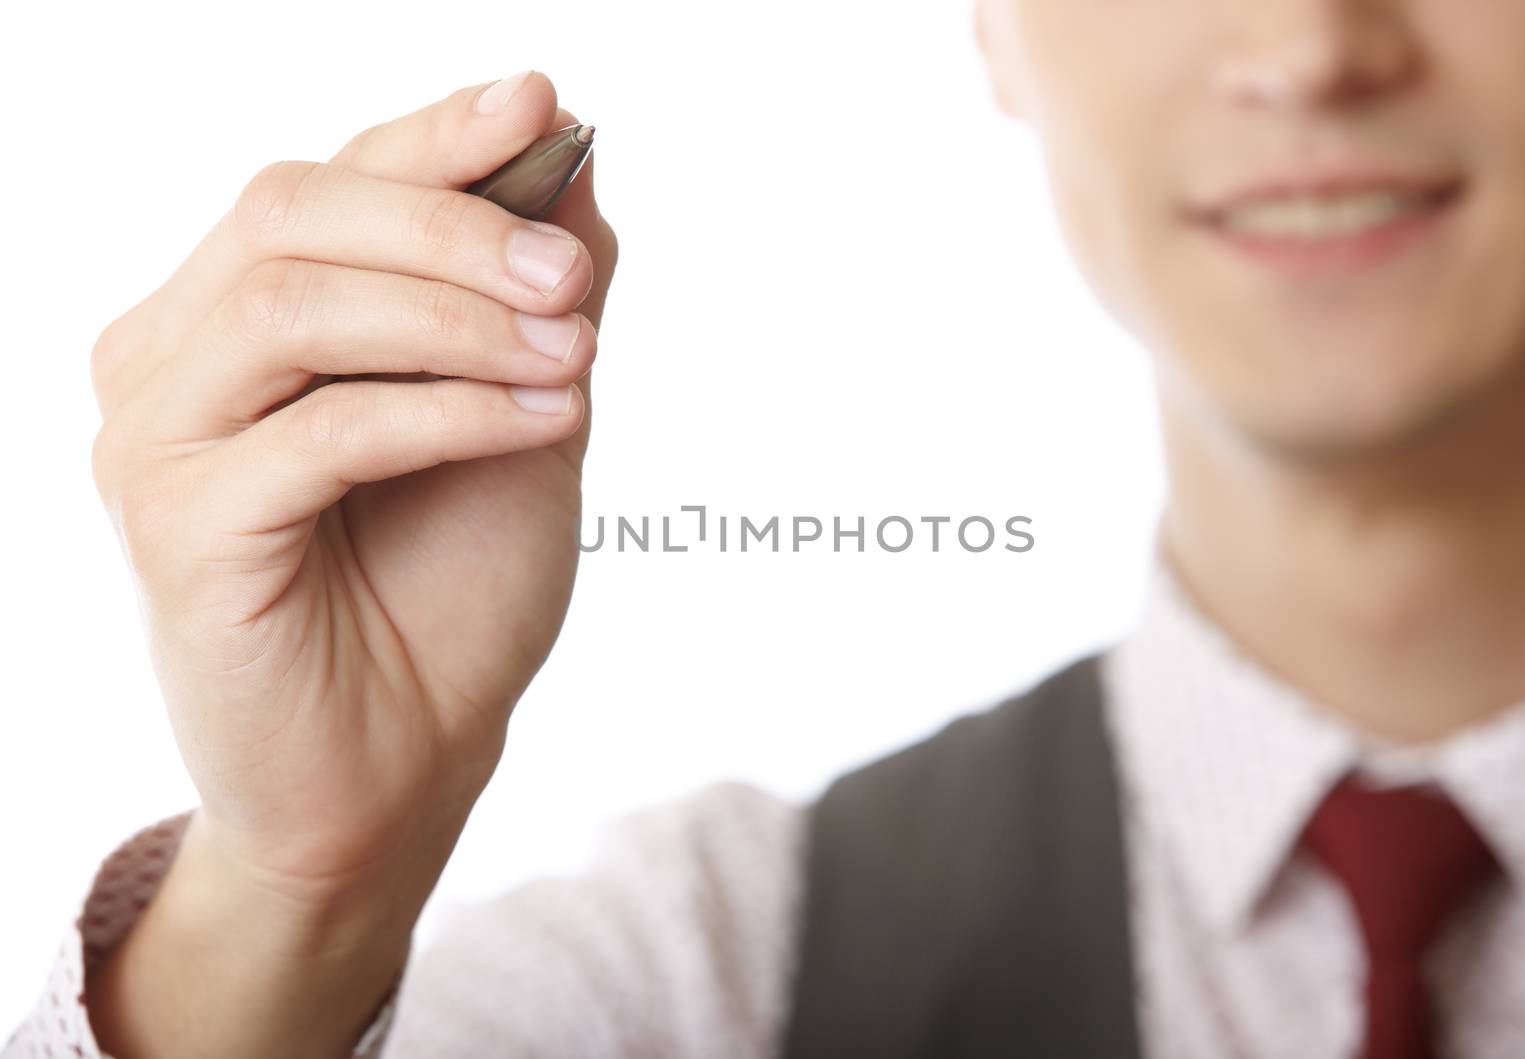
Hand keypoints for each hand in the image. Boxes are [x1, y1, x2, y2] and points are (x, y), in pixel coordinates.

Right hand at [89, 70, 618, 906]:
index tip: (542, 104)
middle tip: (575, 272)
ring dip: (456, 315)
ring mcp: (157, 444)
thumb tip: (575, 161)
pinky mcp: (179, 532)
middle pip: (288, 213)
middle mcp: (170, 361)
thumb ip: (534, 298)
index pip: (323, 181)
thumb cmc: (451, 592)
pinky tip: (548, 417)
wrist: (406, 764)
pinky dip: (449, 409)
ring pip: (292, 307)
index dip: (431, 135)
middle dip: (451, 224)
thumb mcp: (525, 418)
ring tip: (579, 351)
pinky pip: (321, 430)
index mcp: (237, 318)